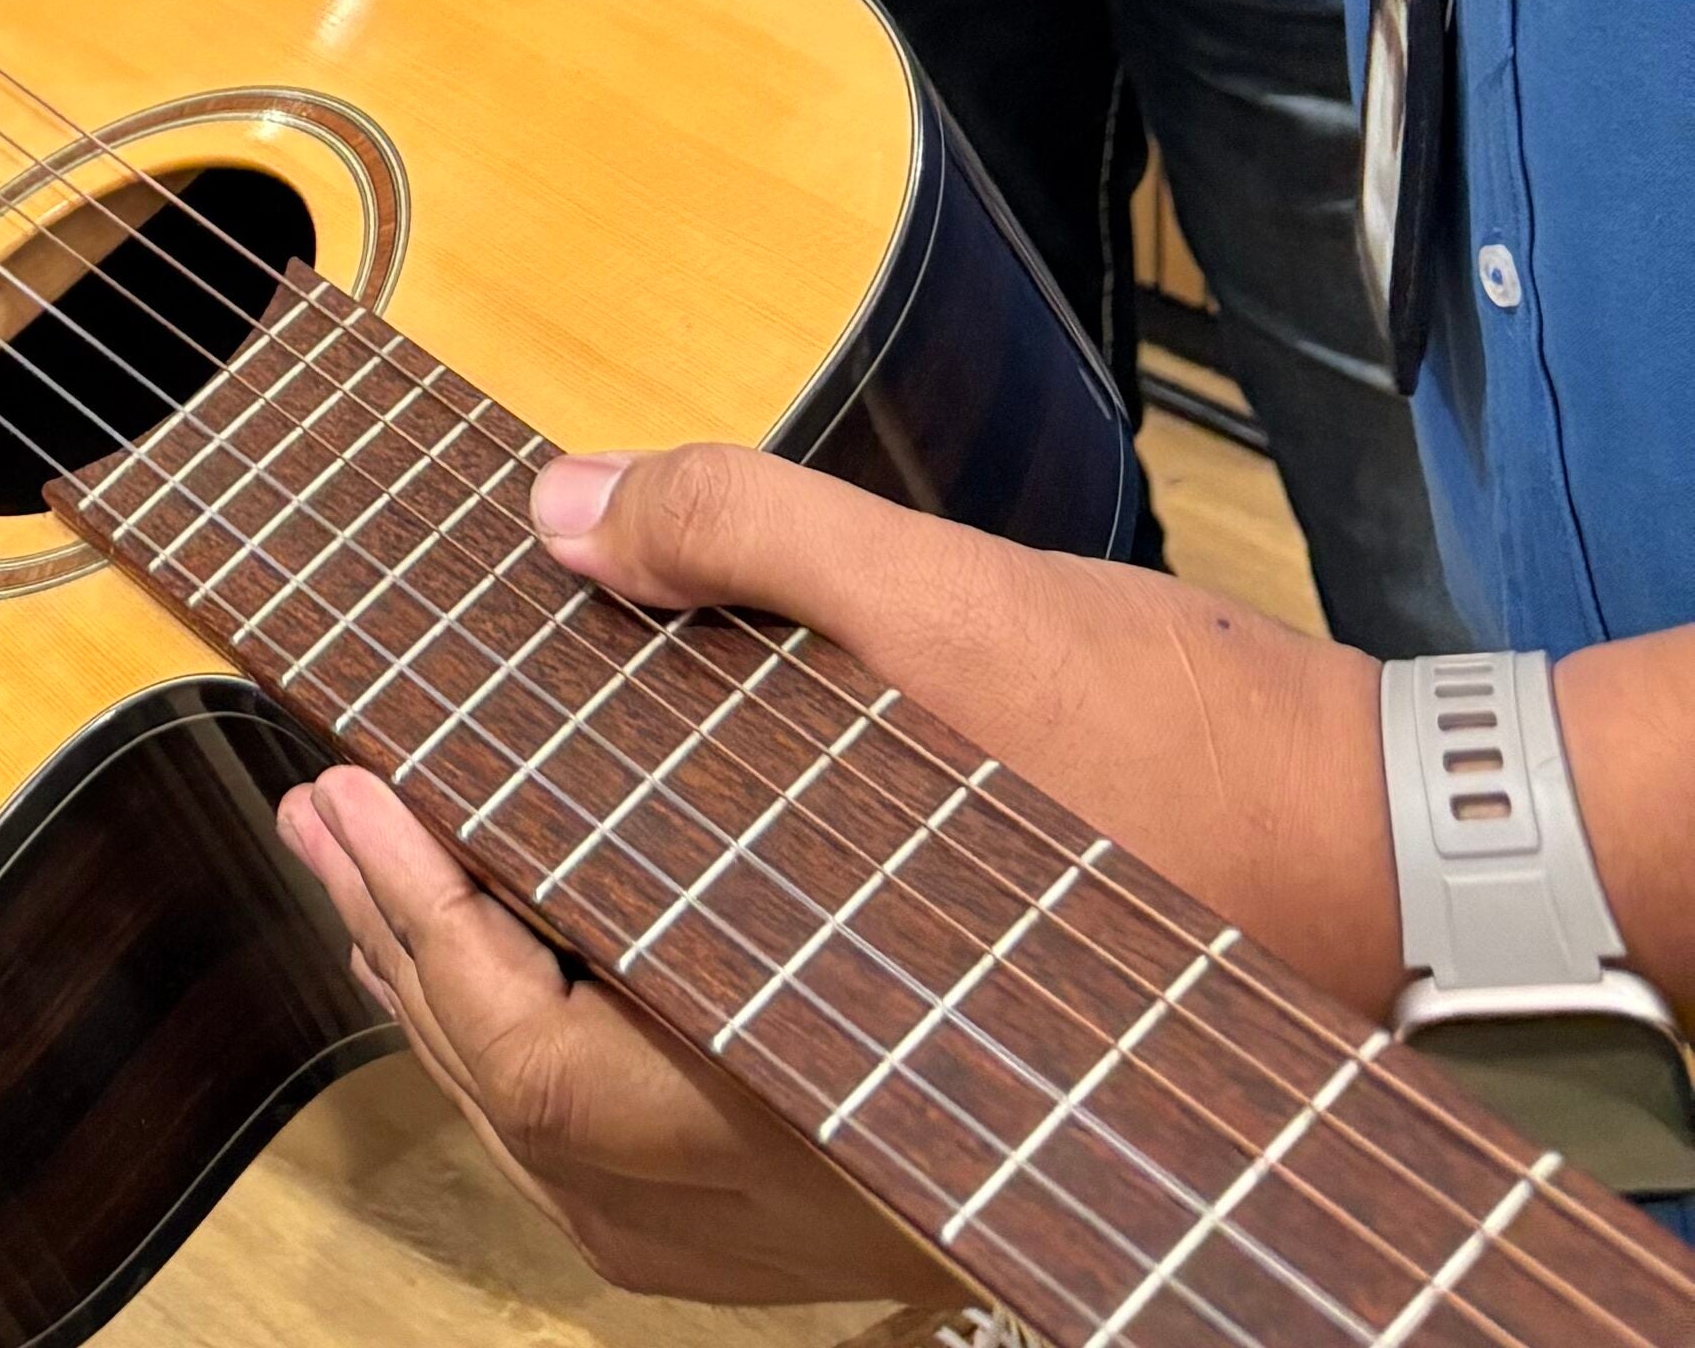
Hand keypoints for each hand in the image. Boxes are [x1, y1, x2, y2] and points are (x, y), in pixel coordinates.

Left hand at [274, 436, 1395, 1299]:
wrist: (1384, 852)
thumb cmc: (1178, 741)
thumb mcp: (941, 593)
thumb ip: (745, 533)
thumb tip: (563, 515)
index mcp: (821, 1039)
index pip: (547, 1055)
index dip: (418, 923)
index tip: (344, 792)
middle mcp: (843, 1150)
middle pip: (558, 1135)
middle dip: (416, 967)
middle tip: (330, 825)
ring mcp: (890, 1180)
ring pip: (625, 1191)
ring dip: (497, 1042)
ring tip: (412, 891)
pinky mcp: (932, 1160)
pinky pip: (713, 1200)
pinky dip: (609, 1104)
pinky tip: (580, 970)